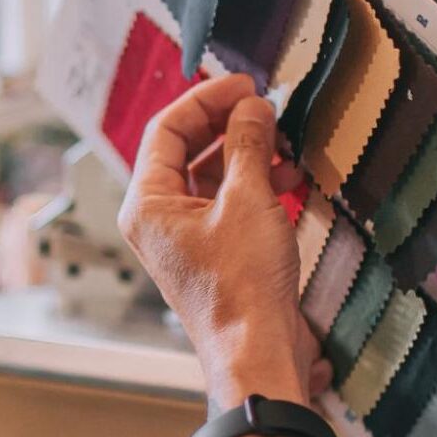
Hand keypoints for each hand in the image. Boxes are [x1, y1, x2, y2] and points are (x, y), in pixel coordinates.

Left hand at [117, 74, 330, 410]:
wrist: (257, 351)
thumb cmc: (242, 287)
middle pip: (187, 151)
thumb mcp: (249, 200)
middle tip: (266, 108)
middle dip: (228, 126)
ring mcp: (183, 238)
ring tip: (285, 145)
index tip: (244, 84)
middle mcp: (157, 219)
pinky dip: (256, 186)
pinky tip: (290, 180)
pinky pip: (228, 204)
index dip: (205, 100)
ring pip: (211, 177)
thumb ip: (248, 145)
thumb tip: (251, 108)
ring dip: (248, 155)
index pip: (167, 129)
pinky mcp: (212, 253)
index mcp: (147, 203)